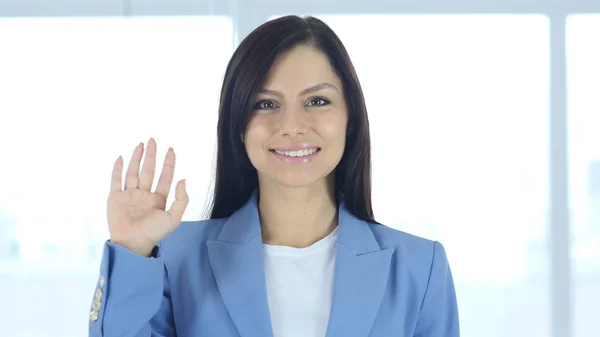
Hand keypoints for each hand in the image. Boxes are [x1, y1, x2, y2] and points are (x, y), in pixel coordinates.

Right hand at [107, 138, 187, 255]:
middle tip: (153, 140)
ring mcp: (129, 196)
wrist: (131, 243)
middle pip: (148, 171)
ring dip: (137, 158)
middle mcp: (144, 195)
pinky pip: (116, 181)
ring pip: (133, 172)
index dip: (168, 163)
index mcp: (158, 199)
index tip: (171, 150)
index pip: (164, 177)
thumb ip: (181, 200)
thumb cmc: (153, 233)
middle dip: (152, 156)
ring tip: (140, 145)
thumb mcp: (173, 218)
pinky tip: (121, 158)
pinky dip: (118, 169)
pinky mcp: (115, 198)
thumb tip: (183, 180)